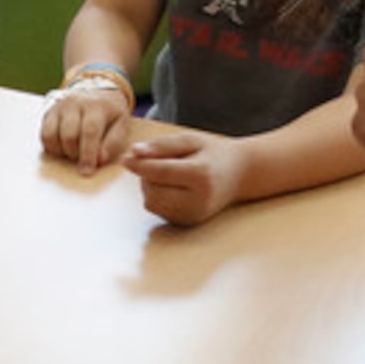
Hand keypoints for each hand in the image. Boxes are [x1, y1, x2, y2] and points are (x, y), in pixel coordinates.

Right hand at [39, 83, 133, 170]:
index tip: (87, 171)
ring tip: (73, 152)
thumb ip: (112, 143)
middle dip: (74, 154)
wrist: (98, 91)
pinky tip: (62, 148)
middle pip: (68, 135)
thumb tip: (99, 160)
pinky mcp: (48, 112)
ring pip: (51, 135)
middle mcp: (75, 103)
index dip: (87, 154)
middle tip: (82, 158)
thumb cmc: (111, 113)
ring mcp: (59, 107)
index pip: (89, 131)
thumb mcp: (121, 125)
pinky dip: (51, 147)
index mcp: (97, 106)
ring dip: (61, 151)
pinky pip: (43, 134)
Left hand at [124, 130, 249, 226]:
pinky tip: (172, 186)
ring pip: (152, 203)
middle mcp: (198, 200)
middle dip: (146, 175)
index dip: (139, 165)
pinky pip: (158, 210)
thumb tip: (133, 152)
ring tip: (166, 173)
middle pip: (153, 190)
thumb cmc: (213, 154)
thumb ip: (161, 146)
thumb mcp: (190, 141)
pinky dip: (157, 197)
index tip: (125, 158)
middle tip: (157, 161)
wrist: (239, 175)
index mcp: (201, 176)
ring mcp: (193, 215)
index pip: (161, 172)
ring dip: (149, 187)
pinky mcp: (187, 223)